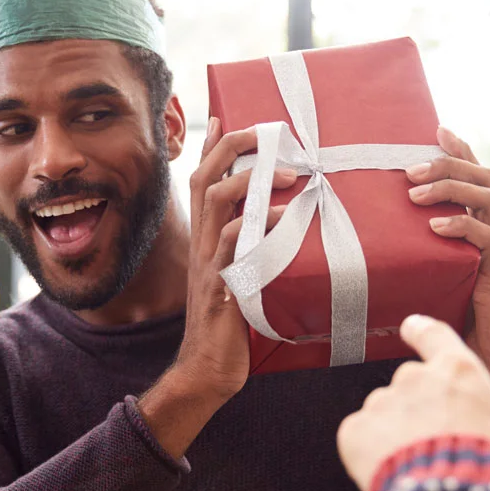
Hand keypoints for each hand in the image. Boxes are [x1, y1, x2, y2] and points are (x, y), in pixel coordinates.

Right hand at [170, 118, 294, 401]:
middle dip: (230, 147)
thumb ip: (250, 253)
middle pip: (204, 179)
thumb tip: (277, 232)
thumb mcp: (239, 279)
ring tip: (288, 172)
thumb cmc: (230, 329)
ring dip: (251, 179)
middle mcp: (202, 245)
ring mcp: (209, 263)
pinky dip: (260, 224)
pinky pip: (236, 244)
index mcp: (205, 241)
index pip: (201, 183)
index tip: (224, 118)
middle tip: (265, 130)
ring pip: (216, 202)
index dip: (210, 150)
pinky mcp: (222, 284)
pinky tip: (286, 216)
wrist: (207, 371)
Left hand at [338, 314, 489, 490]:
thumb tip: (476, 427)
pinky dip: (369, 453)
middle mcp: (416, 377)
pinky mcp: (356, 429)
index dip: (420, 331)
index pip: (433, 335)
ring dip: (393, 433)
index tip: (410, 327)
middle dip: (415, 408)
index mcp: (458, 370)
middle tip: (430, 444)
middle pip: (409, 384)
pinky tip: (389, 472)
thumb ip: (477, 413)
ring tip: (412, 466)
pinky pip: (360, 436)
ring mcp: (383, 400)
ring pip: (383, 412)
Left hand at [406, 127, 489, 450]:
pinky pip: (487, 241)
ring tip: (415, 191)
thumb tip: (375, 257)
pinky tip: (435, 226)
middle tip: (409, 166)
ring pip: (488, 200)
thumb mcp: (439, 288)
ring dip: (450, 188)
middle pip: (485, 179)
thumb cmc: (468, 335)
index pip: (479, 181)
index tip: (437, 128)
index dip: (462, 152)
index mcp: (487, 235)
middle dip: (449, 163)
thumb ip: (421, 267)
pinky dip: (461, 227)